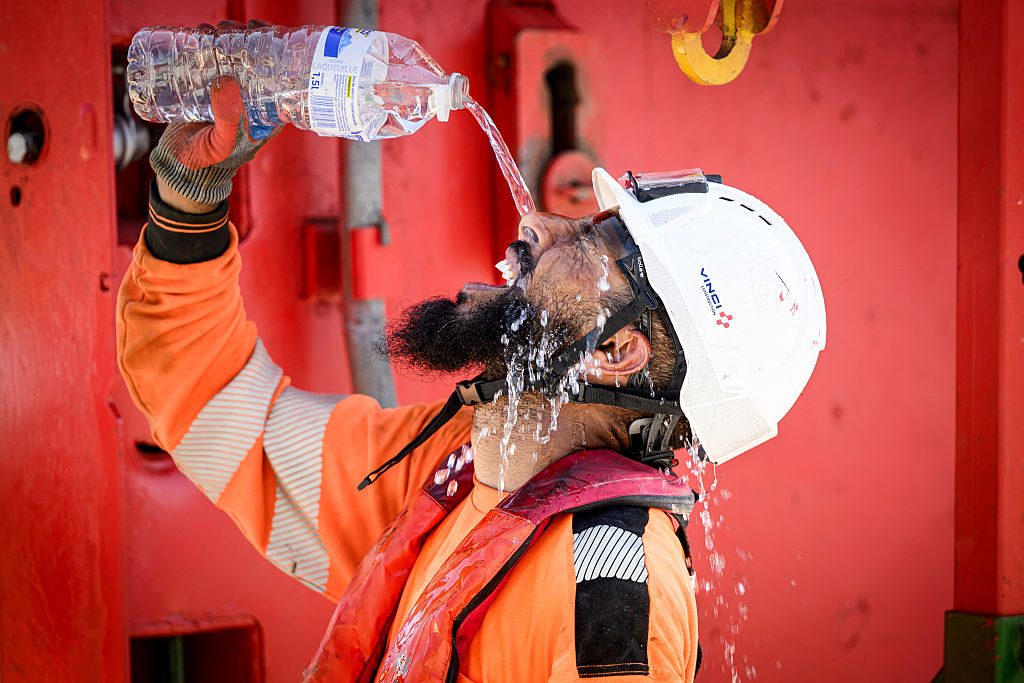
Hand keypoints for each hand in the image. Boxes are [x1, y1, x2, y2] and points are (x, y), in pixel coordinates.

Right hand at [150, 20, 280, 212]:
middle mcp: (251, 101)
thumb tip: (227, 82)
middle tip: (230, 28)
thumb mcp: (221, 144)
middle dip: (246, 39)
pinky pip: (212, 62)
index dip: (275, 52)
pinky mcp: (209, 88)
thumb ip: (227, 121)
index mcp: (265, 114)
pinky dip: (207, 45)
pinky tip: (200, 34)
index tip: (262, 33)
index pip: (279, 78)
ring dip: (226, 38)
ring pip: (233, 58)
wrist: (179, 166)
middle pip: (256, 62)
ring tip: (213, 28)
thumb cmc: (206, 161)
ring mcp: (230, 93)